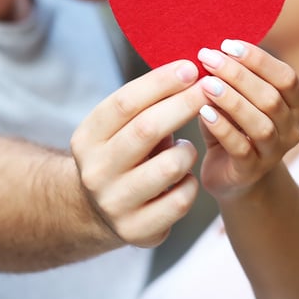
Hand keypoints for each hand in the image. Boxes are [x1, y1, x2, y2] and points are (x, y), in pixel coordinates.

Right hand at [70, 60, 207, 247]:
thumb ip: (147, 104)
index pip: (125, 102)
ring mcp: (115, 204)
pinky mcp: (137, 230)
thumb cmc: (123, 154)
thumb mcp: (120, 128)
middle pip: (147, 129)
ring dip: (188, 151)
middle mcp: (96, 172)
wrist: (98, 211)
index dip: (161, 82)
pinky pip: (181, 199)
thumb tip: (191, 71)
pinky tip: (182, 179)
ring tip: (187, 148)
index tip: (191, 67)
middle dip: (184, 104)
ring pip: (170, 166)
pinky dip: (190, 184)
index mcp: (87, 139)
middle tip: (211, 89)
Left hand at [194, 40, 298, 200]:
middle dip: (239, 75)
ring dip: (232, 101)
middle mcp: (292, 129)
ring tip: (205, 85)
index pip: (286, 77)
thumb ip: (234, 78)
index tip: (227, 45)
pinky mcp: (251, 171)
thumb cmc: (234, 127)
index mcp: (296, 105)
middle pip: (272, 98)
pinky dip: (222, 128)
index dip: (258, 59)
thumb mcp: (239, 98)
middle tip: (209, 58)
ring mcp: (274, 153)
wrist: (232, 175)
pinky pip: (240, 148)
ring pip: (260, 124)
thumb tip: (213, 50)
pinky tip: (203, 112)